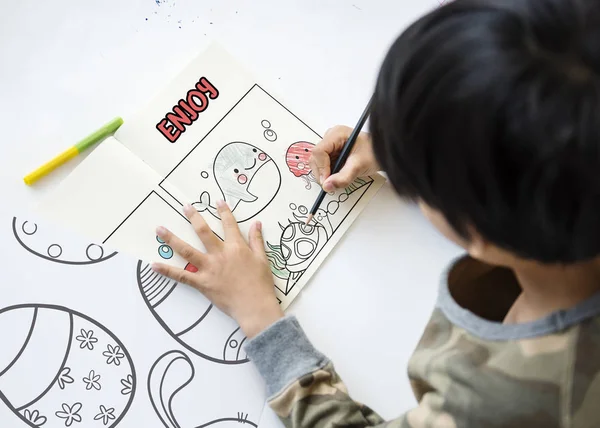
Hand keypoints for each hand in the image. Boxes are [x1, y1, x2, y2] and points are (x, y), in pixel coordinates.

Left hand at [151, 201, 283, 338]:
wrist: (254, 306)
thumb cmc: (261, 284)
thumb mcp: (262, 259)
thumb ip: (257, 240)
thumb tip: (257, 223)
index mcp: (237, 247)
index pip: (229, 224)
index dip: (224, 211)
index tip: (218, 201)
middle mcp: (220, 254)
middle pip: (203, 232)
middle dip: (194, 217)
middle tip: (185, 207)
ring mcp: (209, 268)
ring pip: (187, 250)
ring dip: (172, 239)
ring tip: (160, 229)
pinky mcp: (202, 283)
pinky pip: (182, 276)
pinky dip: (167, 271)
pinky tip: (154, 265)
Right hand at [310, 125, 379, 192]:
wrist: (382, 154)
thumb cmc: (374, 154)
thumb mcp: (358, 166)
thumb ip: (343, 177)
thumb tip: (327, 186)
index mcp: (336, 134)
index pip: (319, 151)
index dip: (321, 168)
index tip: (327, 181)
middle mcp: (331, 137)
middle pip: (316, 157)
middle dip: (322, 173)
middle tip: (331, 184)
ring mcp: (330, 145)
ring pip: (317, 163)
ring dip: (325, 174)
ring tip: (339, 177)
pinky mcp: (332, 152)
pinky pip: (323, 165)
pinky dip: (328, 173)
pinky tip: (339, 174)